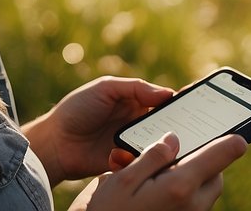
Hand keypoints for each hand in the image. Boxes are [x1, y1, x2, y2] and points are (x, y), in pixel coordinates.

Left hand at [22, 77, 174, 184]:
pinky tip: (133, 155)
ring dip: (160, 145)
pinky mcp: (127, 162)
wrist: (55, 143)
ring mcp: (134, 144)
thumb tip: (167, 92)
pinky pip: (144, 162)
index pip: (165, 101)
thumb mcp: (105, 88)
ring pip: (158, 146)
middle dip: (176, 127)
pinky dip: (143, 159)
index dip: (180, 103)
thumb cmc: (77, 109)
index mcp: (136, 102)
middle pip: (167, 125)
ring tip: (162, 143)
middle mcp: (139, 123)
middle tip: (187, 129)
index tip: (196, 104)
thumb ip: (135, 88)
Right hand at [70, 132, 247, 210]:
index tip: (241, 135)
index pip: (220, 157)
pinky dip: (187, 193)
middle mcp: (191, 206)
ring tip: (167, 172)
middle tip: (184, 150)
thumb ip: (152, 155)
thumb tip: (173, 139)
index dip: (231, 142)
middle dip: (206, 160)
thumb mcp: (123, 179)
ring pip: (206, 192)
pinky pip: (195, 206)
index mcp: (179, 187)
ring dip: (196, 178)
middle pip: (215, 175)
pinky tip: (162, 190)